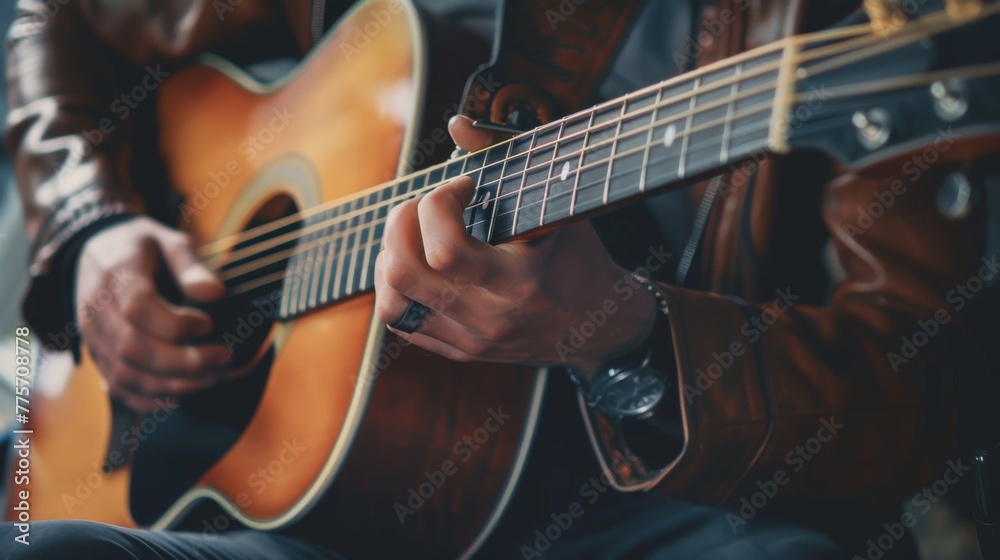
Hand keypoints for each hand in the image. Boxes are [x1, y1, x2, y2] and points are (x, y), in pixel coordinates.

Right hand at [76, 216, 230, 412]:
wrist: (96, 250)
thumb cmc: (141, 246)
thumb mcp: (170, 241)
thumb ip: (191, 266)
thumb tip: (215, 294)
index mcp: (116, 275)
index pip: (139, 308)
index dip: (177, 324)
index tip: (209, 324)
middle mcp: (96, 309)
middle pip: (133, 347)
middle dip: (183, 361)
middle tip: (222, 358)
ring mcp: (92, 335)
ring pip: (125, 373)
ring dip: (171, 384)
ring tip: (211, 377)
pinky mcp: (95, 353)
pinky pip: (117, 386)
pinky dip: (149, 399)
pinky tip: (180, 394)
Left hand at [373, 116, 655, 373]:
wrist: (598, 328)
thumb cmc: (579, 260)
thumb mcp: (558, 205)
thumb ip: (508, 157)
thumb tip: (458, 125)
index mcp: (517, 284)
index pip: (445, 250)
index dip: (439, 204)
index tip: (462, 188)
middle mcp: (488, 318)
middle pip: (404, 272)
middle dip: (402, 223)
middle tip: (426, 207)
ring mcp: (469, 339)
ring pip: (392, 301)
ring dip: (391, 256)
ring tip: (416, 235)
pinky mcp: (459, 351)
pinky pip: (402, 322)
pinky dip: (398, 287)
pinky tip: (420, 263)